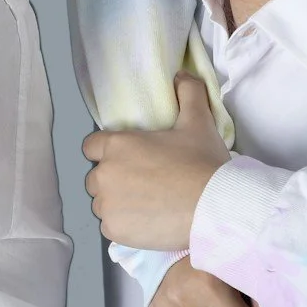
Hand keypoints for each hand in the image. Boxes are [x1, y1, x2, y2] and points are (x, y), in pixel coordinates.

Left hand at [80, 74, 228, 250]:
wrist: (214, 208)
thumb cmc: (203, 164)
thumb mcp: (198, 123)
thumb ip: (188, 93)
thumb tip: (181, 76)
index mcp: (117, 145)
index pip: (91, 146)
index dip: (107, 151)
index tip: (129, 159)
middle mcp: (104, 174)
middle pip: (97, 176)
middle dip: (115, 179)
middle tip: (145, 184)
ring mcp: (106, 205)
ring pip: (102, 203)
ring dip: (118, 203)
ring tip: (148, 205)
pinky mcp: (113, 230)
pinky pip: (110, 226)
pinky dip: (125, 225)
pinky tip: (148, 221)